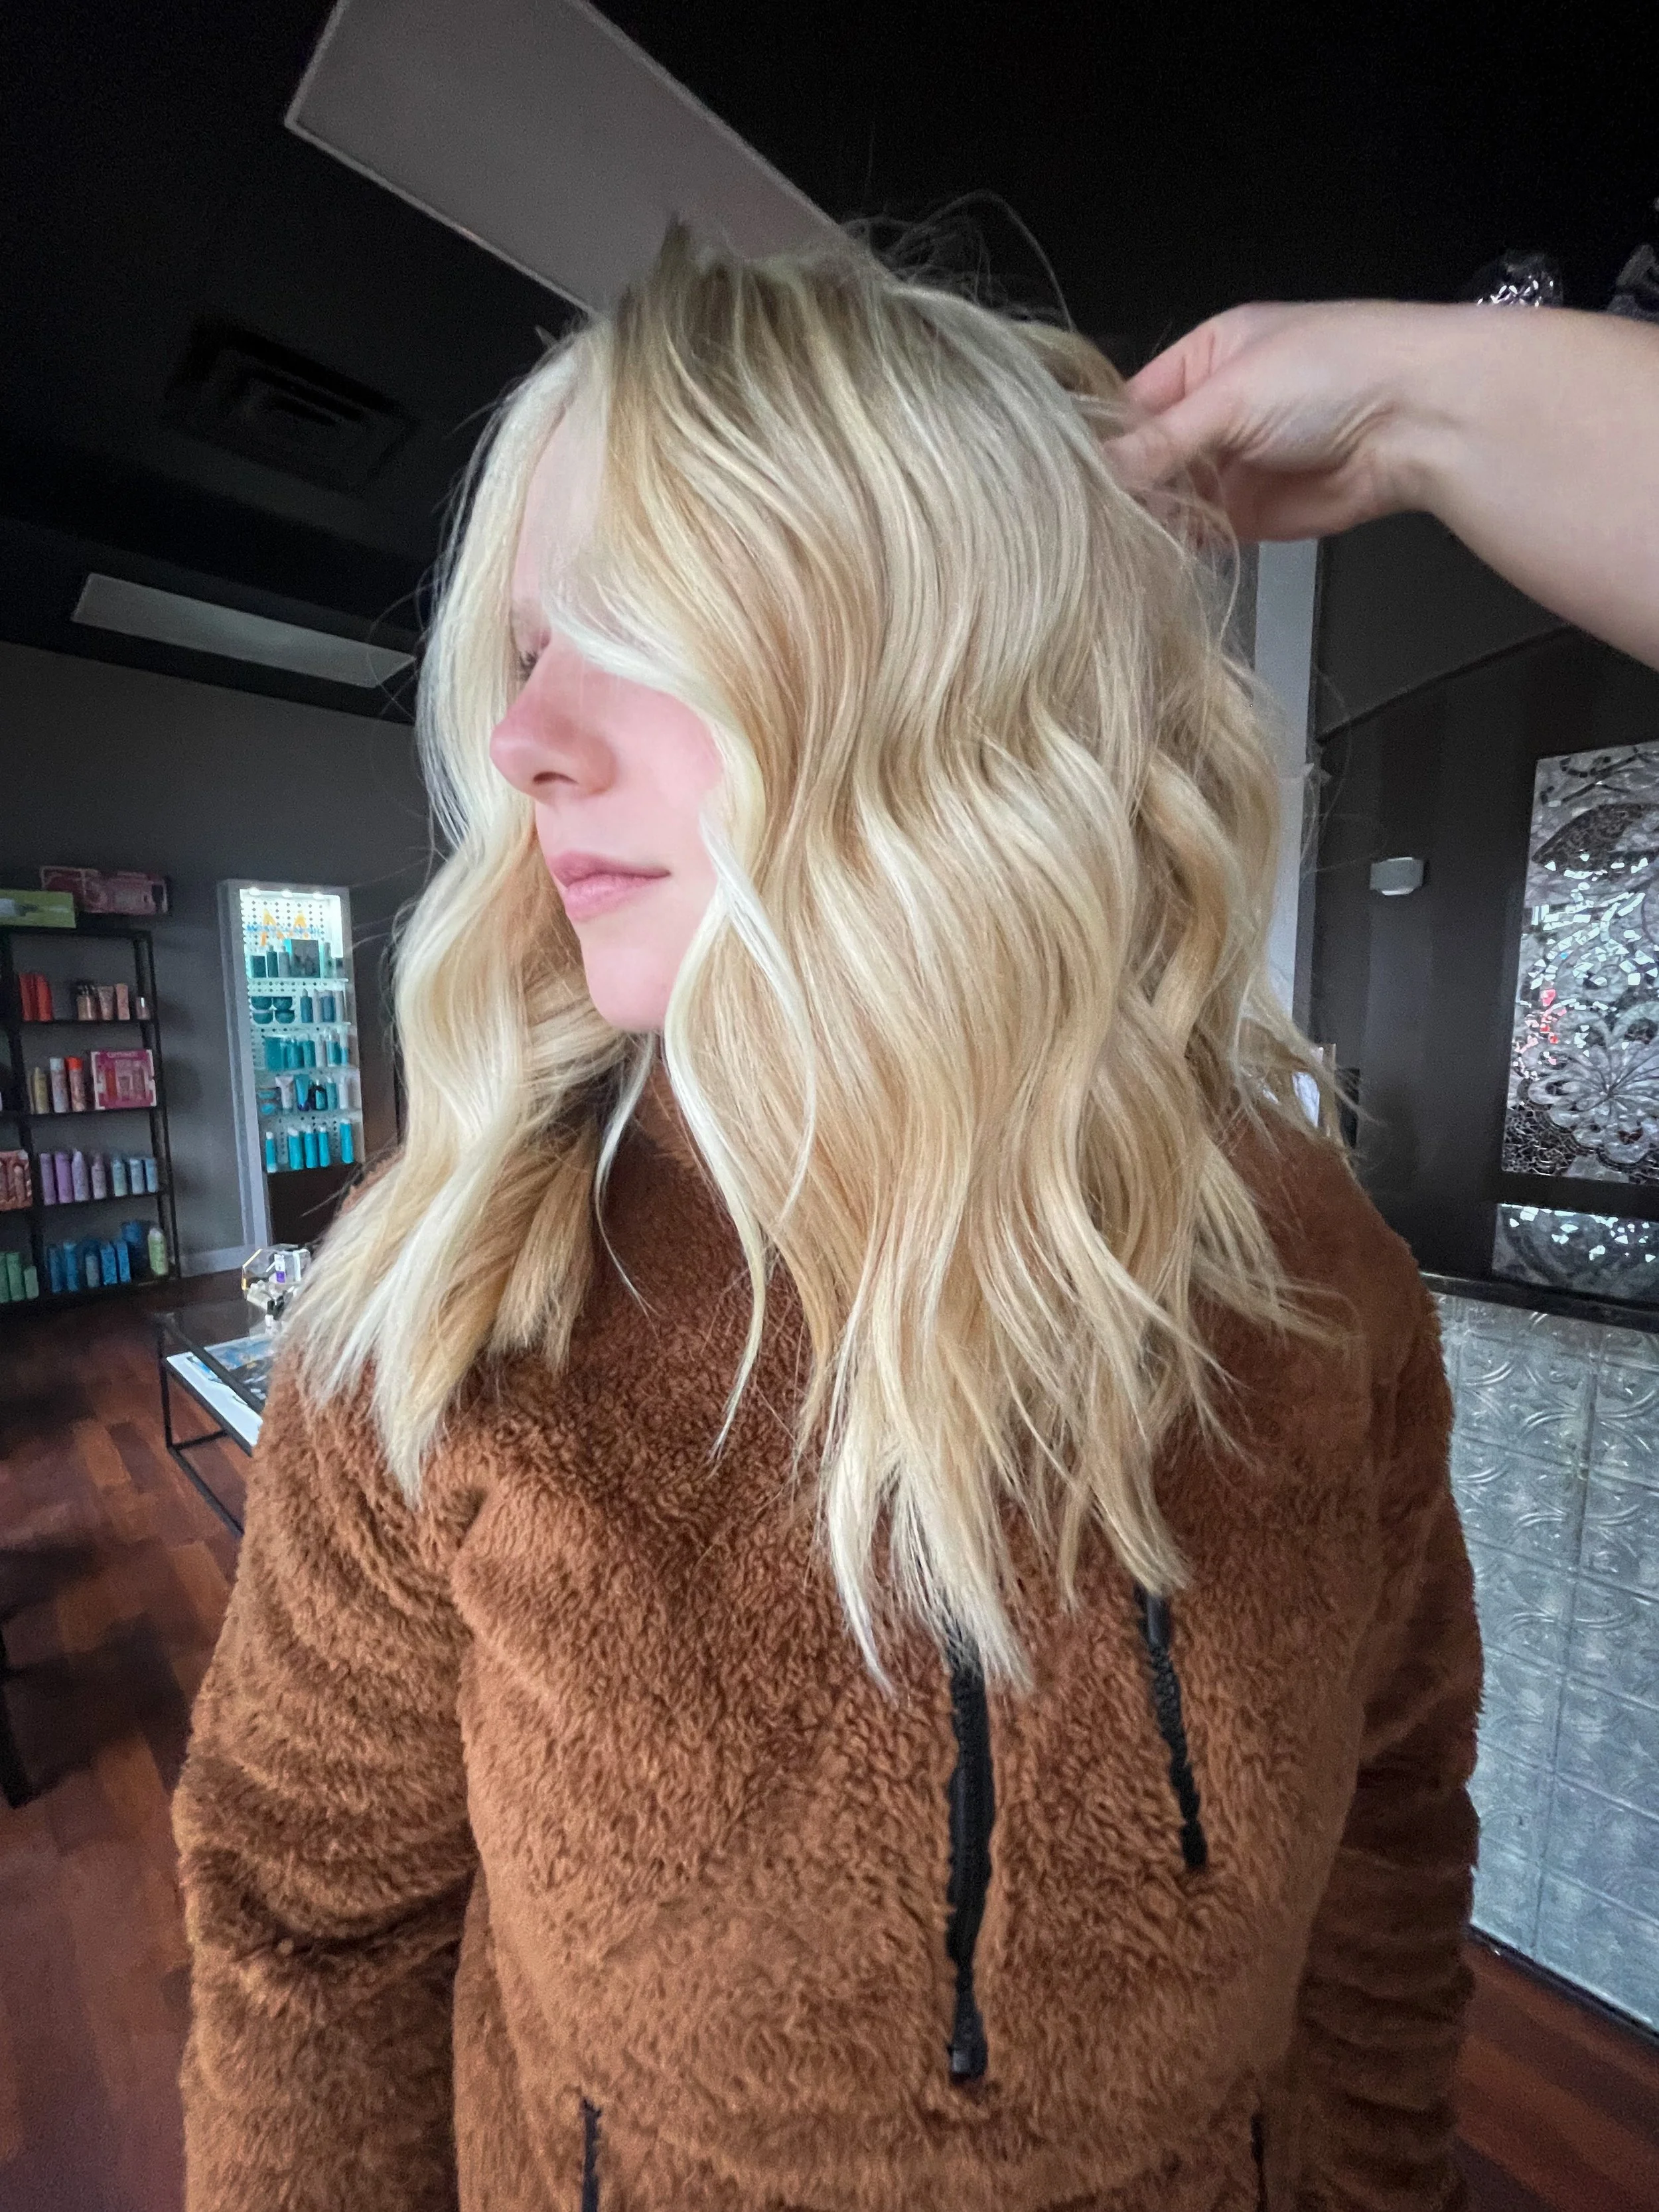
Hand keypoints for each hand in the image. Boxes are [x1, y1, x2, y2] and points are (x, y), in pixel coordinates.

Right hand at [1110, 300, 1441, 541]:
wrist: (1418, 421)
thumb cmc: (1335, 372)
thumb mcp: (1232, 394)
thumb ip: (1160, 441)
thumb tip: (1095, 473)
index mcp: (1205, 357)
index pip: (1129, 403)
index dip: (1098, 440)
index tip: (1063, 478)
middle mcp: (1213, 412)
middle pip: (1143, 457)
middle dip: (1118, 486)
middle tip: (1080, 521)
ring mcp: (1231, 467)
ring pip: (1166, 500)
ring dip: (1143, 521)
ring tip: (1104, 545)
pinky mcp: (1249, 517)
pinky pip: (1198, 536)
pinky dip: (1174, 548)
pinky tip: (1143, 558)